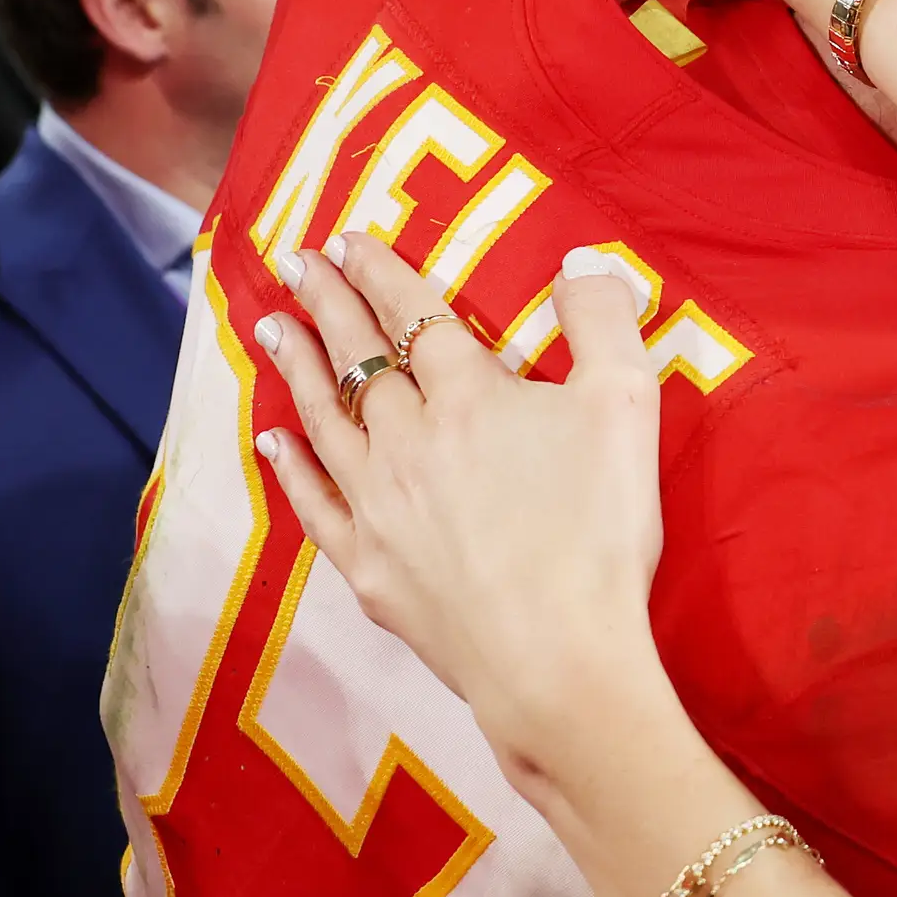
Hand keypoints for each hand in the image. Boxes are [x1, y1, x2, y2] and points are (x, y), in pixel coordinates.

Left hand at [252, 233, 668, 772]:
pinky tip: (271, 439)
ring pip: (326, 417)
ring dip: (297, 365)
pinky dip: (290, 465)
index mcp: (470, 393)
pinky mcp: (368, 567)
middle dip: (325, 301)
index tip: (347, 238)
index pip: (415, 314)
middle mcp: (408, 438)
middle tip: (294, 261)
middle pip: (359, 356)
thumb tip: (580, 258)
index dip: (381, 271)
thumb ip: (603, 324)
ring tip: (270, 324)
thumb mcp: (626, 408)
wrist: (556, 658)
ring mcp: (378, 504)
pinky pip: (315, 503)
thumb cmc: (599, 531)